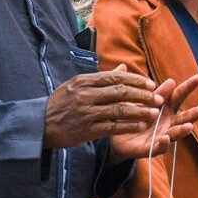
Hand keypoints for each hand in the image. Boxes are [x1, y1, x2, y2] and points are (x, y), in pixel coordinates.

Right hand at [44, 69, 166, 148]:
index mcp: (84, 81)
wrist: (39, 124)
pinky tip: (140, 125)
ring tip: (154, 112)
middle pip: (120, 92)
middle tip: (158, 98)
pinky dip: (128, 126)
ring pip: (118, 110)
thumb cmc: (61, 103)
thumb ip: (102, 78)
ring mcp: (86, 113)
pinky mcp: (86, 130)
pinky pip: (111, 127)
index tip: (151, 84)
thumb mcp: (77, 85)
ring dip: (139, 111)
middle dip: (142, 95)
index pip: (115, 77)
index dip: (136, 81)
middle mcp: (86, 95)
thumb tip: (124, 68)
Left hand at [108, 74, 197, 160]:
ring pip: (175, 133)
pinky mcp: (150, 149)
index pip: (179, 95)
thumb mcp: (141, 101)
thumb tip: (172, 80)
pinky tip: (165, 138)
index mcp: (165, 107)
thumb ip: (155, 93)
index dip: (189, 86)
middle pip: (184, 117)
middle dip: (194, 114)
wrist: (113, 135)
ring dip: (182, 130)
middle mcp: (167, 122)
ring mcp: (161, 136)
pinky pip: (159, 148)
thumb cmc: (130, 114)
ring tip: (189, 126)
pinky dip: (164, 143)